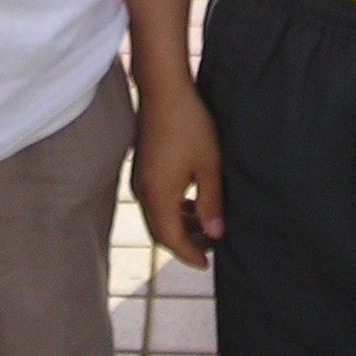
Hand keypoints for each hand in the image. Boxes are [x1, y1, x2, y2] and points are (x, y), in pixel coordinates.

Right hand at [131, 86, 223, 267]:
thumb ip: (211, 204)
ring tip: (205, 223)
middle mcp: (143, 192)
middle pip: (161, 232)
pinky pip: (155, 200)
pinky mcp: (142, 168)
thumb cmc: (189, 126)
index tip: (207, 264)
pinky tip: (191, 201)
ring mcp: (140, 179)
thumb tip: (215, 234)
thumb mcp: (209, 167)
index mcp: (158, 197)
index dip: (189, 254)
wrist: (164, 91)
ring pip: (158, 216)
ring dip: (180, 224)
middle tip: (210, 245)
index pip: (172, 239)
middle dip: (185, 242)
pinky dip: (172, 209)